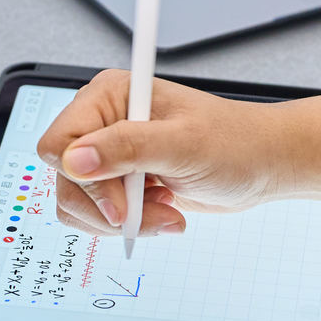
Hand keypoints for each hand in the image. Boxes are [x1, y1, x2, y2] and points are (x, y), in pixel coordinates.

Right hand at [36, 70, 291, 237]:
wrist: (260, 164)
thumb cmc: (234, 143)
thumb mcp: (183, 144)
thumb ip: (128, 148)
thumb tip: (76, 158)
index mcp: (110, 95)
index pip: (60, 142)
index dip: (85, 178)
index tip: (122, 201)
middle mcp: (103, 121)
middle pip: (66, 179)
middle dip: (109, 207)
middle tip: (154, 210)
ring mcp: (109, 152)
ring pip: (77, 202)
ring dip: (121, 220)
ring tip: (165, 211)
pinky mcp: (119, 180)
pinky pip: (95, 215)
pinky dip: (127, 224)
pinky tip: (162, 211)